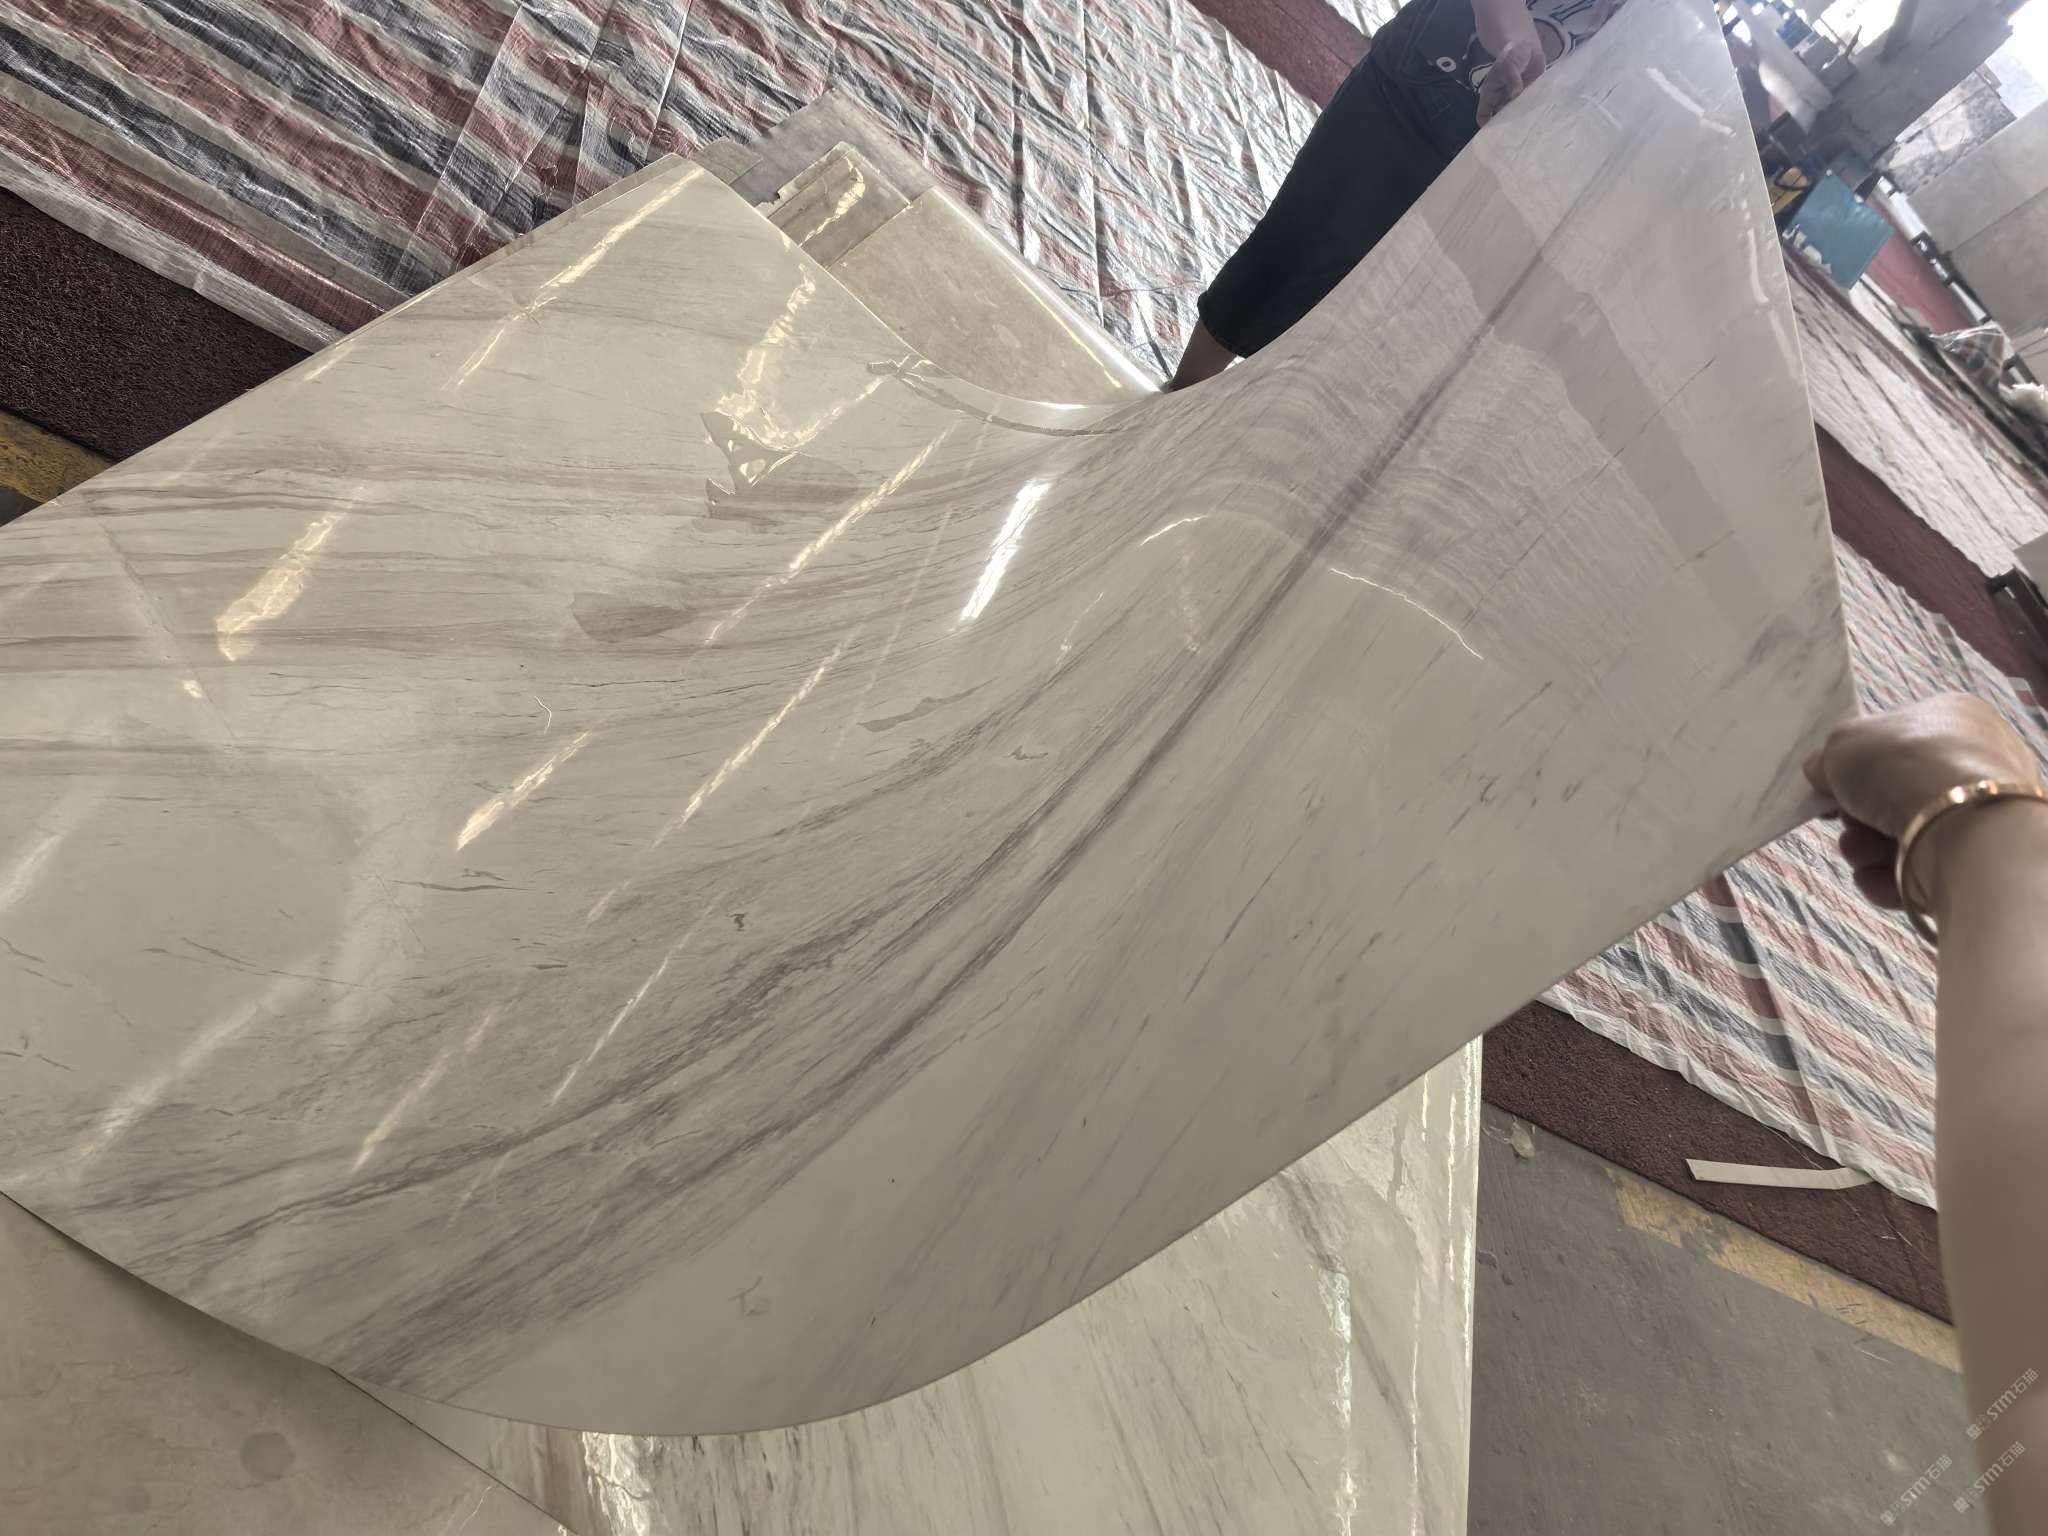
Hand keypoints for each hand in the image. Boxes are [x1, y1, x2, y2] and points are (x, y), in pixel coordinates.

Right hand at [1477, 34, 1546, 126]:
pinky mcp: (1528, 99)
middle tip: (1512, 138)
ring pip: (1514, 117)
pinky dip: (1531, 116)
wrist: (1528, 47)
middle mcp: (1501, 101)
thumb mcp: (1509, 64)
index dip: (1486, 125)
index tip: (1494, 134)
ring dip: (1519, 124)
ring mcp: (1515, 101)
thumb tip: (1515, 94)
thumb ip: (1512, 78)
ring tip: (1525, 133)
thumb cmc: (1512, 54)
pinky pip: (1528, 110)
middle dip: (1504, 128)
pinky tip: (1537, 122)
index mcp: (1491, 94)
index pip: (1483, 114)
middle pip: (1499, 120)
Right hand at [1804, 694, 2041, 909]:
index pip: (1895, 741)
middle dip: (1855, 815)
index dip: (1855, 764)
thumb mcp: (1843, 741)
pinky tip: (1876, 875)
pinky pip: (1918, 868)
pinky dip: (1888, 876)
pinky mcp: (1976, 860)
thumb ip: (1827, 757)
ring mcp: (1978, 814)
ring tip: (1858, 851)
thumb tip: (1823, 774)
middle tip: (1841, 821)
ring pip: (1901, 834)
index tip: (1828, 785)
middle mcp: (1974, 762)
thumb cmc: (1903, 764)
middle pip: (1893, 793)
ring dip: (1864, 847)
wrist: (1960, 824)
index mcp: (1953, 717)